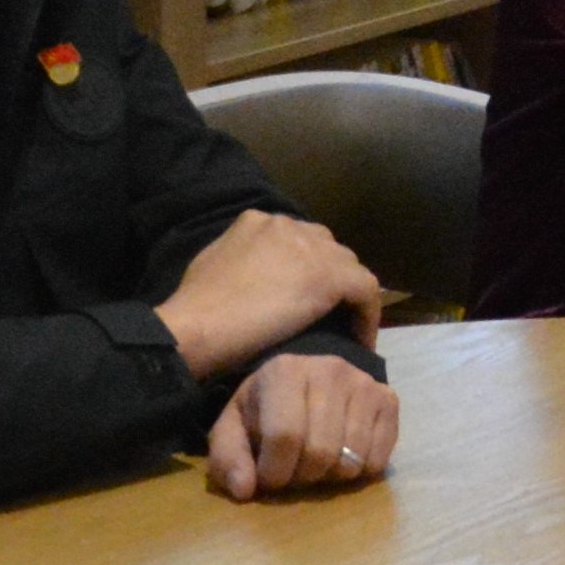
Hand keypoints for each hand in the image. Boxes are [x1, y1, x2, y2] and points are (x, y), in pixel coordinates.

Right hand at [156, 209, 386, 381]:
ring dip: (349, 298)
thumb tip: (260, 276)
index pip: (299, 241)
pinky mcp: (332, 275)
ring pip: (349, 268)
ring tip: (345, 329)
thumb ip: (245, 260)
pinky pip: (366, 292)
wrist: (198, 326)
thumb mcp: (216, 266)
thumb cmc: (197, 307)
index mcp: (258, 222)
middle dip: (331, 279)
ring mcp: (313, 247)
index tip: (306, 299)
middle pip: (328, 250)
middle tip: (328, 314)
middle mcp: (289, 225)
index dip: (307, 269)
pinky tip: (360, 342)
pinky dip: (367, 318)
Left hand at [206, 351, 397, 500]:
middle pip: (321, 451)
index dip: (274, 472)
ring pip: (351, 460)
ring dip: (330, 476)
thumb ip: (228, 458)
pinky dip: (358, 471)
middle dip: (302, 477)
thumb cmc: (265, 408)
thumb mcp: (233, 428)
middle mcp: (330, 370)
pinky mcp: (389, 401)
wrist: (305, 380)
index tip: (267, 478)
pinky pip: (378, 459)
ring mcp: (365, 384)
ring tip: (316, 462)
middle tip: (293, 471)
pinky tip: (342, 456)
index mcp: (284, 372)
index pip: (284, 436)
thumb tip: (244, 490)